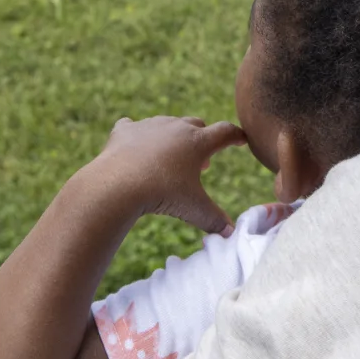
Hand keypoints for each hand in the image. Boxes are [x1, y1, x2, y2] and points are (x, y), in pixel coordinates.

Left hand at [69, 116, 249, 235]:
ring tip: (170, 159)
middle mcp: (176, 127)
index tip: (241, 140)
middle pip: (197, 124)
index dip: (236, 136)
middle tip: (202, 163)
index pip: (226, 132)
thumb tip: (231, 234)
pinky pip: (132, 126)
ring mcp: (149, 125)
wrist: (118, 184)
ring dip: (172, 138)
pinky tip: (135, 146)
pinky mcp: (124, 130)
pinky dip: (136, 136)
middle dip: (202, 139)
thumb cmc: (162, 194)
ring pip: (167, 124)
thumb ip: (214, 220)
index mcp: (198, 142)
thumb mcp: (193, 209)